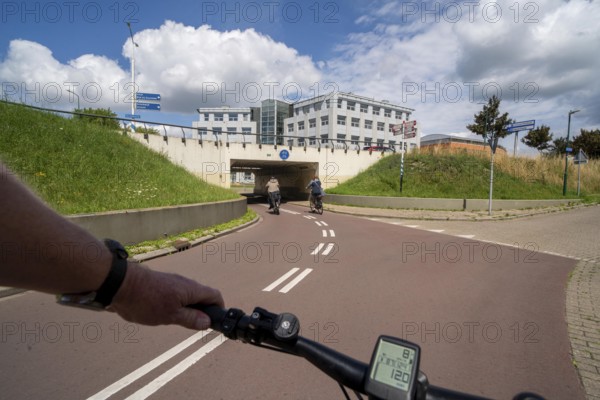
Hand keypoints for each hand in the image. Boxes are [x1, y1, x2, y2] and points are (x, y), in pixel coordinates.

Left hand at [109, 263, 223, 329]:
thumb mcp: (171, 315)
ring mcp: (173, 282)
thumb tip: (207, 322)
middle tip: (195, 326)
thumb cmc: (146, 300)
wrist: (120, 284)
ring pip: (187, 296)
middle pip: (201, 296)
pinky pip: (176, 295)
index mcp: (191, 289)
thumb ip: (191, 318)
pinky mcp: (161, 284)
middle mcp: (185, 283)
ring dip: (188, 308)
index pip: (214, 295)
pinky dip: (176, 305)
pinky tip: (164, 314)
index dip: (219, 308)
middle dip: (202, 311)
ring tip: (177, 322)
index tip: (216, 321)